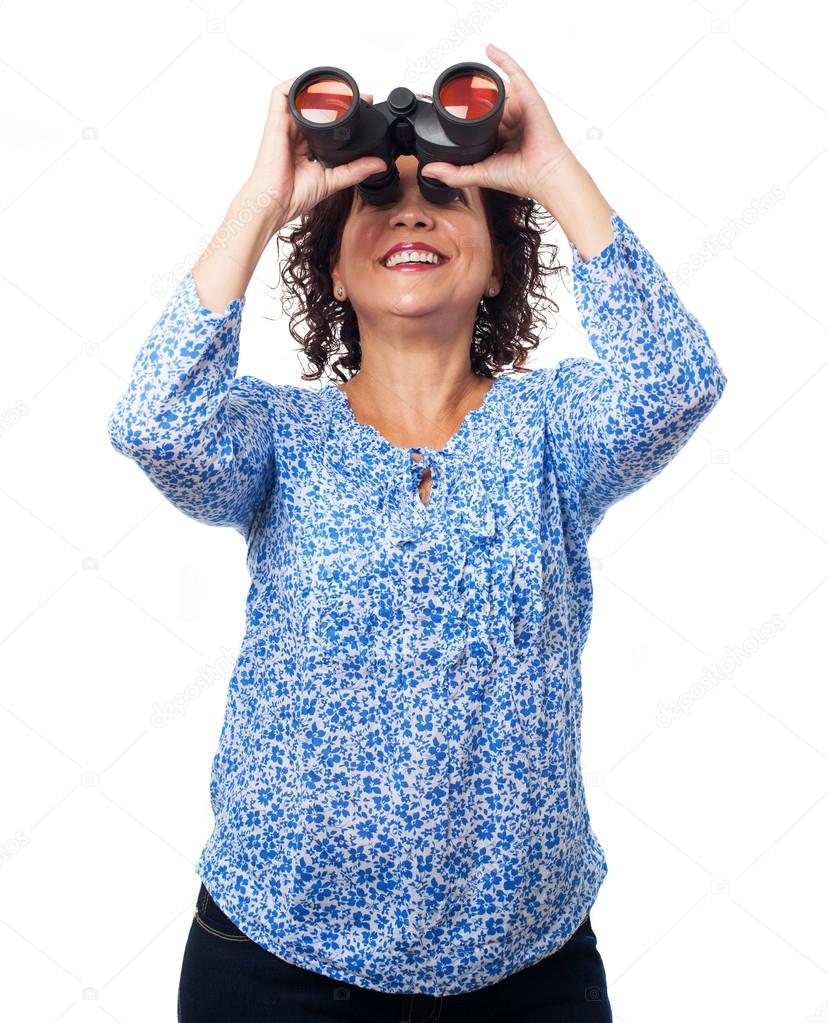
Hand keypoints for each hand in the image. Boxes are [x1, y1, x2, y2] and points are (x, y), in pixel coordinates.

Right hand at [244, 78, 387, 228]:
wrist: (276, 201)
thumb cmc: (295, 195)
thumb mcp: (333, 180)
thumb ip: (355, 170)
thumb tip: (379, 164)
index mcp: (308, 146)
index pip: (326, 123)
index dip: (343, 112)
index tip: (362, 107)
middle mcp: (296, 134)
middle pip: (315, 106)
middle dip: (334, 96)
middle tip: (356, 96)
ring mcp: (285, 126)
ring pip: (300, 96)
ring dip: (317, 87)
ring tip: (336, 86)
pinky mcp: (275, 121)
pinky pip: (280, 93)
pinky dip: (295, 85)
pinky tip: (311, 85)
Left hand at [420, 43, 573, 201]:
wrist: (541, 174)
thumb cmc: (520, 177)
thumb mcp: (478, 175)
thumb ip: (453, 174)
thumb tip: (428, 171)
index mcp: (499, 137)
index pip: (478, 121)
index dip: (464, 114)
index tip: (447, 109)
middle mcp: (509, 120)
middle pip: (487, 101)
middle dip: (471, 95)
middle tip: (452, 90)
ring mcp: (519, 107)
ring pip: (498, 87)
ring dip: (483, 78)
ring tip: (464, 72)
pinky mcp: (528, 97)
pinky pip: (515, 73)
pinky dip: (503, 59)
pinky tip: (489, 50)